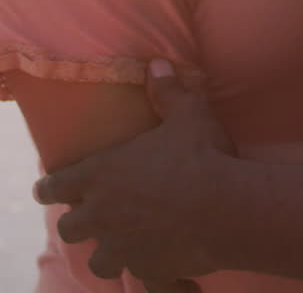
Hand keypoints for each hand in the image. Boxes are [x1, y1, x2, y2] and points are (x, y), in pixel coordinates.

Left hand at [33, 61, 235, 285]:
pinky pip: (145, 283)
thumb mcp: (187, 112)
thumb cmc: (201, 155)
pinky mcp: (150, 272)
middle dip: (78, 223)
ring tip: (124, 247)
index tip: (46, 189)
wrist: (226, 208)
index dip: (49, 187)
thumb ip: (167, 90)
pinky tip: (173, 277)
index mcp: (103, 175)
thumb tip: (156, 63)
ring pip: (99, 263)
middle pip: (70, 229)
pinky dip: (156, 279)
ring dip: (109, 254)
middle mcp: (104, 216)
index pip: (56, 186)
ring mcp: (125, 249)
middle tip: (92, 216)